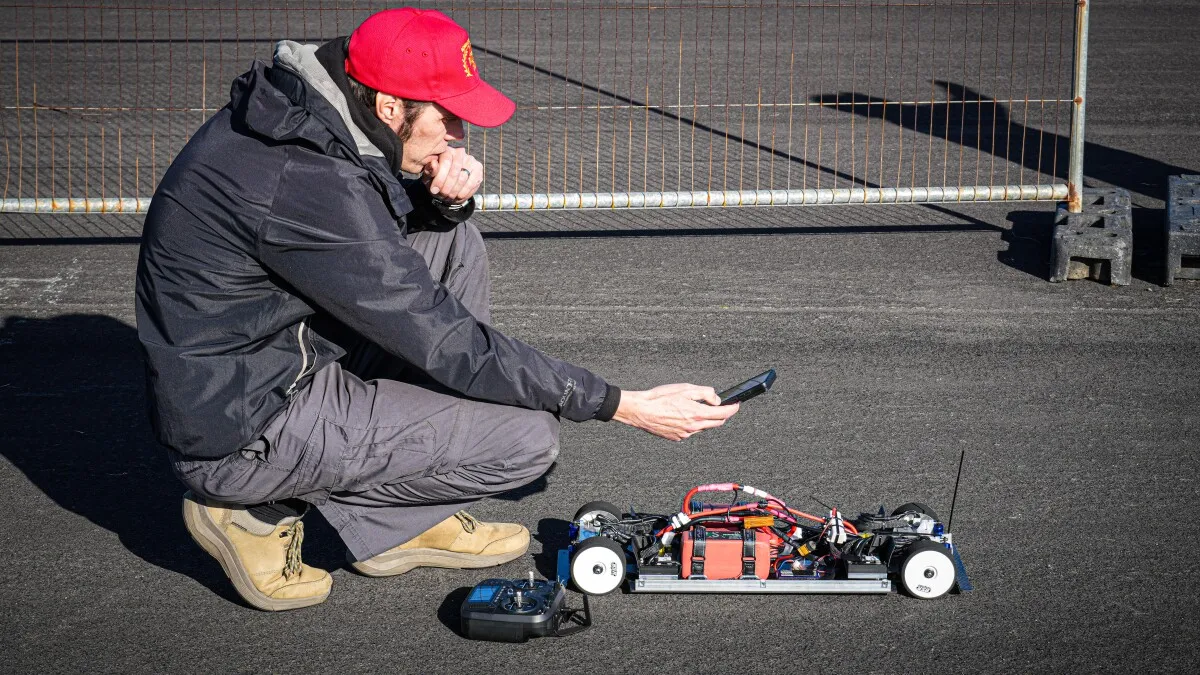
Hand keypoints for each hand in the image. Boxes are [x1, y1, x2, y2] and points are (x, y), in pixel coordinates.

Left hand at [422, 147, 482, 204]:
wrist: (448, 186)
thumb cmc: (436, 179)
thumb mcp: (429, 176)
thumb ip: (430, 170)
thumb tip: (434, 163)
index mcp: (446, 151)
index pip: (446, 161)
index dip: (440, 178)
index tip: (434, 190)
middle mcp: (460, 152)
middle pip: (455, 171)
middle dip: (447, 187)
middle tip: (443, 195)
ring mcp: (471, 160)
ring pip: (463, 178)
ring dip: (455, 191)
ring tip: (449, 197)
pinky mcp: (478, 169)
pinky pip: (472, 183)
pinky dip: (465, 192)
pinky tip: (459, 197)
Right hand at [611, 383, 739, 440]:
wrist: (641, 411)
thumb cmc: (660, 397)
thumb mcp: (685, 388)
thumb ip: (705, 393)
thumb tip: (716, 399)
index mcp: (697, 413)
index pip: (723, 413)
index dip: (733, 408)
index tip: (736, 405)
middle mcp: (694, 427)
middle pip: (716, 423)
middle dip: (721, 415)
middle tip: (719, 406)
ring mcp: (685, 434)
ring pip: (702, 427)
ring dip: (703, 419)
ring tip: (689, 407)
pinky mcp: (677, 438)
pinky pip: (689, 431)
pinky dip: (689, 424)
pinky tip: (678, 415)